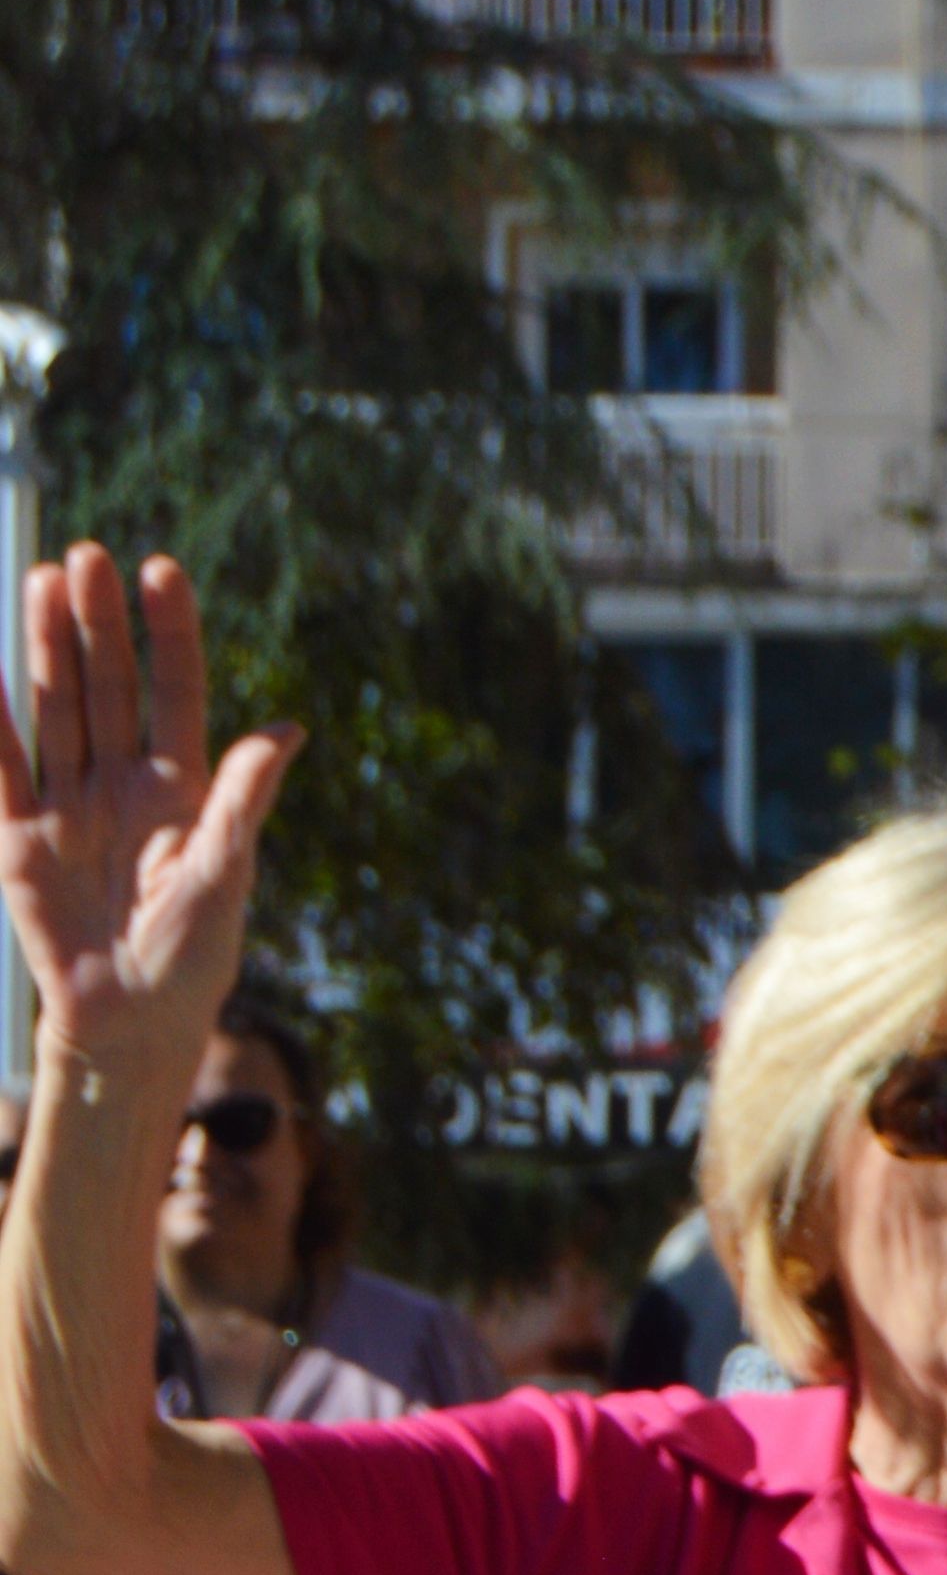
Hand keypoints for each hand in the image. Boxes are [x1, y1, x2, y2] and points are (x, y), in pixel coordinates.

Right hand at [0, 550, 298, 1080]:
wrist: (133, 1018)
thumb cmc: (194, 951)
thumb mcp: (225, 874)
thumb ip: (244, 802)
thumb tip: (289, 733)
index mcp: (183, 787)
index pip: (176, 692)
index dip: (169, 635)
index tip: (161, 571)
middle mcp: (123, 781)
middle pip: (108, 687)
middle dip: (98, 623)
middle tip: (86, 557)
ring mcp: (69, 802)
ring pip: (57, 709)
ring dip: (49, 649)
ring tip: (44, 582)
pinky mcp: (20, 836)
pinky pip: (1, 769)